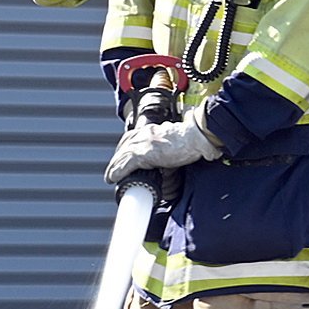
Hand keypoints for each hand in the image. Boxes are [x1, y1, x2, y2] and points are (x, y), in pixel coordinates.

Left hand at [103, 115, 218, 190]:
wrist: (198, 137)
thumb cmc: (193, 138)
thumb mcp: (175, 139)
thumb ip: (168, 145)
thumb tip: (170, 157)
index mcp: (152, 129)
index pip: (131, 138)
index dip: (124, 149)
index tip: (122, 157)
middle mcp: (144, 134)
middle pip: (123, 146)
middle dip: (116, 159)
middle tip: (112, 171)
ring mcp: (143, 143)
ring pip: (121, 156)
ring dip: (114, 167)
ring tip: (110, 177)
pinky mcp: (144, 154)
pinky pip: (125, 164)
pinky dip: (117, 172)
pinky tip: (112, 178)